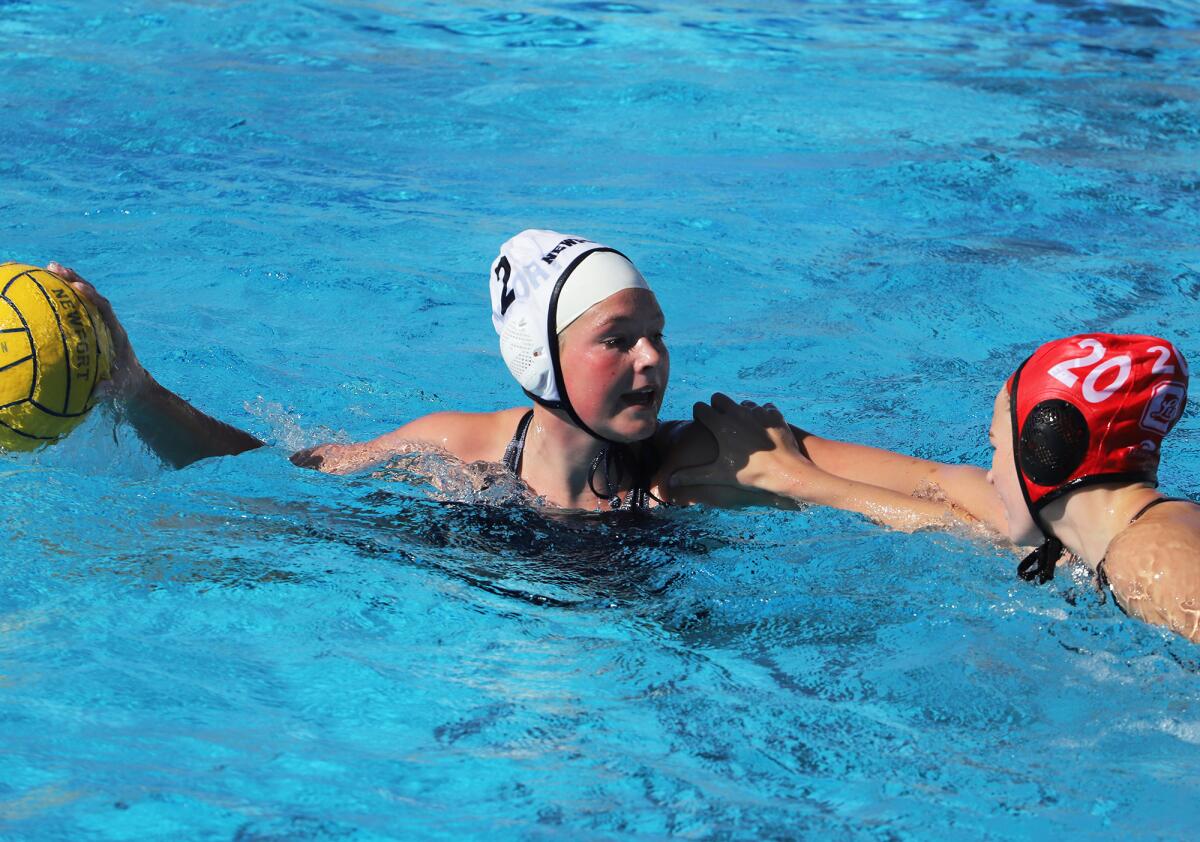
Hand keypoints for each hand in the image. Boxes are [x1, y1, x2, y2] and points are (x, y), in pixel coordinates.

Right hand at [46, 262, 150, 399]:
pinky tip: (44, 294)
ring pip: (84, 299)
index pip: (105, 309)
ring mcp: (100, 324)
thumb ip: (110, 389)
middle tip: (54, 267)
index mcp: (116, 333)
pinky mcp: (92, 328)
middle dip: (75, 280)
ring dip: (68, 283)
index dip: (92, 297)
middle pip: (93, 295)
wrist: (134, 384)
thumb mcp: (120, 389)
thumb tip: (98, 391)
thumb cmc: (127, 385)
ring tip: (48, 269)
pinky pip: (76, 310)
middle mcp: (109, 324)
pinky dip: (63, 300)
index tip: (78, 288)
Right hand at [670, 393, 820, 496]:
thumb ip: (692, 476)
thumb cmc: (750, 474)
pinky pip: (764, 408)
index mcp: (720, 424)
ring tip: (743, 430)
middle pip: (719, 398)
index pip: (700, 407)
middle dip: (717, 407)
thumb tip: (669, 482)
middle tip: (720, 424)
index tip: (703, 424)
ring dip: (740, 412)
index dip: (700, 415)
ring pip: (742, 403)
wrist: (786, 471)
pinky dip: (761, 416)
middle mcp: (737, 412)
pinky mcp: (774, 413)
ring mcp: (756, 411)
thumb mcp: (718, 475)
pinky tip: (762, 430)